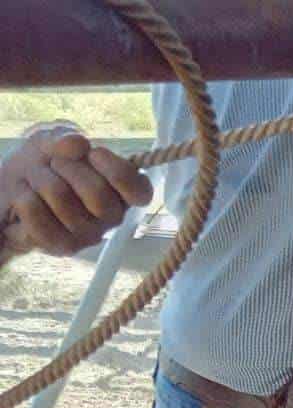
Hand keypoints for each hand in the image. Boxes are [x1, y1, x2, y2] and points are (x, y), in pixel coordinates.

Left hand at [0, 124, 152, 259]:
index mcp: (121, 191)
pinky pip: (38, 214)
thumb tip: (77, 144)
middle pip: (97, 194)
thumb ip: (66, 137)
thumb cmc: (44, 165)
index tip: (95, 154)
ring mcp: (89, 235)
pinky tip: (27, 196)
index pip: (140, 191)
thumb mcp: (53, 140)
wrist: (14, 189)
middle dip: (67, 168)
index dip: (118, 172)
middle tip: (56, 164)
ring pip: (62, 198)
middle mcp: (112, 217)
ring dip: (40, 179)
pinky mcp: (63, 246)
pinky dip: (24, 197)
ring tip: (37, 180)